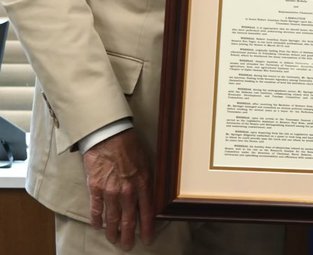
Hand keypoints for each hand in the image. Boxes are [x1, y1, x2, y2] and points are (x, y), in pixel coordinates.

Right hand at [82, 130, 155, 250]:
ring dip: (113, 231)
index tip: (147, 239)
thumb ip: (148, 180)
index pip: (147, 212)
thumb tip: (151, 195)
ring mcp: (110, 191)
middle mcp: (127, 190)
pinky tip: (97, 226)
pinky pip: (96, 209)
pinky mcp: (95, 188)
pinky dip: (97, 220)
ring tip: (114, 240)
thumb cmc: (130, 146)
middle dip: (129, 235)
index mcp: (143, 183)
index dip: (147, 228)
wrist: (109, 135)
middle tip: (128, 246)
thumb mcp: (147, 162)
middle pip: (129, 219)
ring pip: (112, 218)